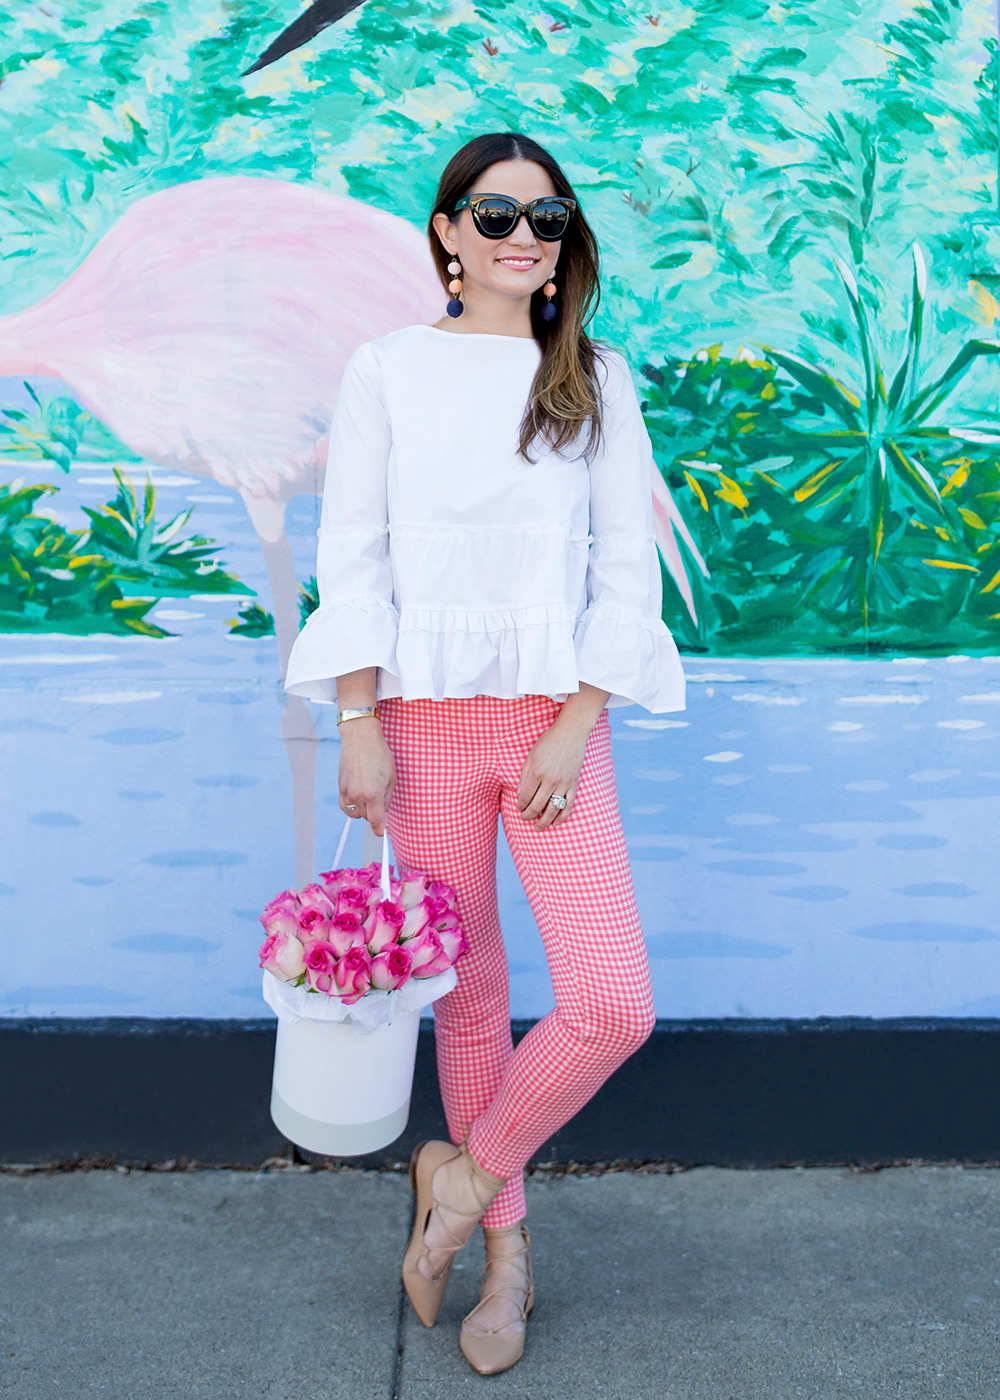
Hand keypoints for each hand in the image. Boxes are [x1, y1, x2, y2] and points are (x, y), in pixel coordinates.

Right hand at [338, 717, 395, 836]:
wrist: (361, 738)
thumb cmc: (380, 755)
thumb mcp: (391, 777)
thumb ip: (387, 798)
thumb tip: (384, 813)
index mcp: (373, 794)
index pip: (376, 821)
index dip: (381, 830)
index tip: (383, 832)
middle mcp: (358, 795)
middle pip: (367, 817)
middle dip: (375, 813)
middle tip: (381, 799)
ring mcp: (347, 792)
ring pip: (356, 813)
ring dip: (364, 810)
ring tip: (370, 796)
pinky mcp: (340, 787)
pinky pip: (345, 806)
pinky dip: (352, 807)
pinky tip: (358, 799)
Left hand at [515, 720, 588, 829]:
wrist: (571, 733)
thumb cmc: (548, 742)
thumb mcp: (531, 755)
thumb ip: (525, 775)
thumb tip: (520, 794)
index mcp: (536, 772)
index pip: (524, 796)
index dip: (520, 805)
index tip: (519, 807)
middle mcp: (550, 780)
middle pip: (537, 806)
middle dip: (528, 815)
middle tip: (524, 819)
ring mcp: (563, 783)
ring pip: (553, 810)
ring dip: (544, 822)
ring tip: (538, 828)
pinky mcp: (574, 784)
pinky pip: (569, 805)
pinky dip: (563, 816)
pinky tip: (556, 823)